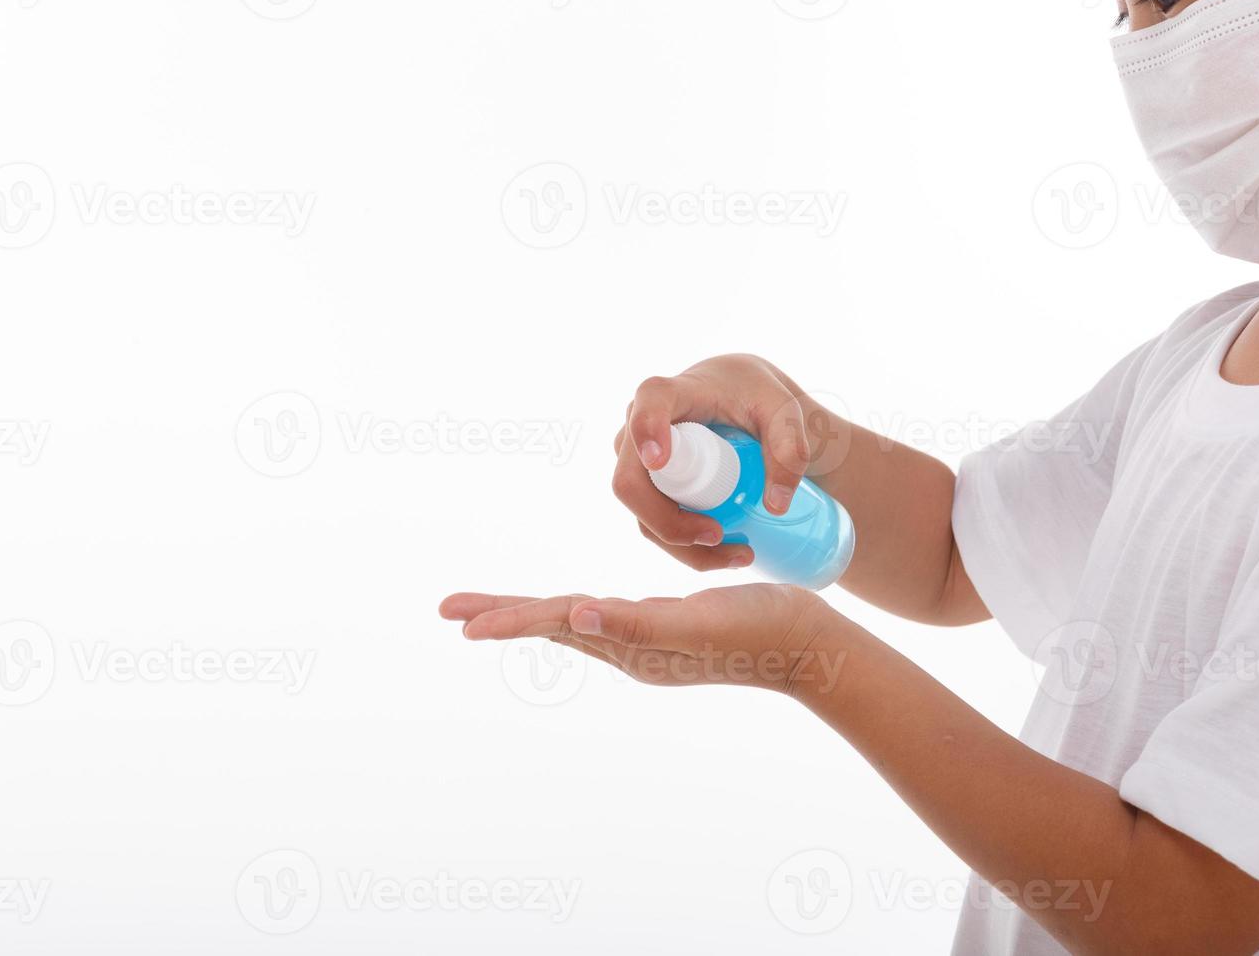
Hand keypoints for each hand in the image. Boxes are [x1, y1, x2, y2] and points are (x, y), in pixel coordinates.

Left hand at [440, 584, 846, 694]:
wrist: (810, 647)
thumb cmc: (758, 631)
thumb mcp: (696, 624)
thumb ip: (636, 623)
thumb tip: (576, 617)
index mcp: (631, 646)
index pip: (558, 624)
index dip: (510, 618)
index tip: (462, 622)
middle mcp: (630, 648)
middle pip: (554, 624)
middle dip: (502, 615)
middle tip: (448, 611)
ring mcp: (647, 643)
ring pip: (573, 622)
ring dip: (529, 614)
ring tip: (489, 612)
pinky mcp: (665, 632)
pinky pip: (604, 619)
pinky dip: (573, 611)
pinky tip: (573, 610)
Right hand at [612, 354, 820, 571]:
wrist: (739, 400)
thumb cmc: (756, 397)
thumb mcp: (783, 412)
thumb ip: (790, 448)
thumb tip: (776, 506)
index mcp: (670, 393)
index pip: (647, 404)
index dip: (645, 432)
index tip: (659, 460)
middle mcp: (638, 428)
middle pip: (631, 482)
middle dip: (669, 521)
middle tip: (719, 535)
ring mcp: (636, 463)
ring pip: (642, 516)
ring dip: (684, 547)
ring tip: (741, 555)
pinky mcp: (647, 490)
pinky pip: (654, 528)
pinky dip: (687, 550)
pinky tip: (727, 555)